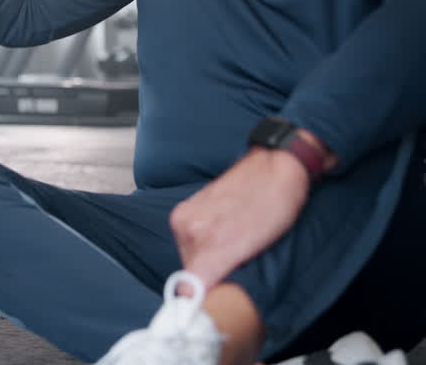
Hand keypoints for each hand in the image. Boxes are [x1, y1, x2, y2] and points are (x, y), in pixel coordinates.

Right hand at [170, 147, 310, 287]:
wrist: (278, 166)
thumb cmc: (274, 202)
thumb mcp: (248, 245)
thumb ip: (214, 271)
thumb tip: (190, 296)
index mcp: (195, 235)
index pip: (189, 286)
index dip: (208, 292)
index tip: (226, 292)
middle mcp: (184, 224)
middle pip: (191, 271)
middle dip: (214, 274)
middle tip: (241, 264)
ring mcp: (186, 215)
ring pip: (194, 256)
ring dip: (214, 259)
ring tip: (239, 245)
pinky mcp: (190, 209)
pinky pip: (196, 240)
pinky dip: (212, 244)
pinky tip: (233, 234)